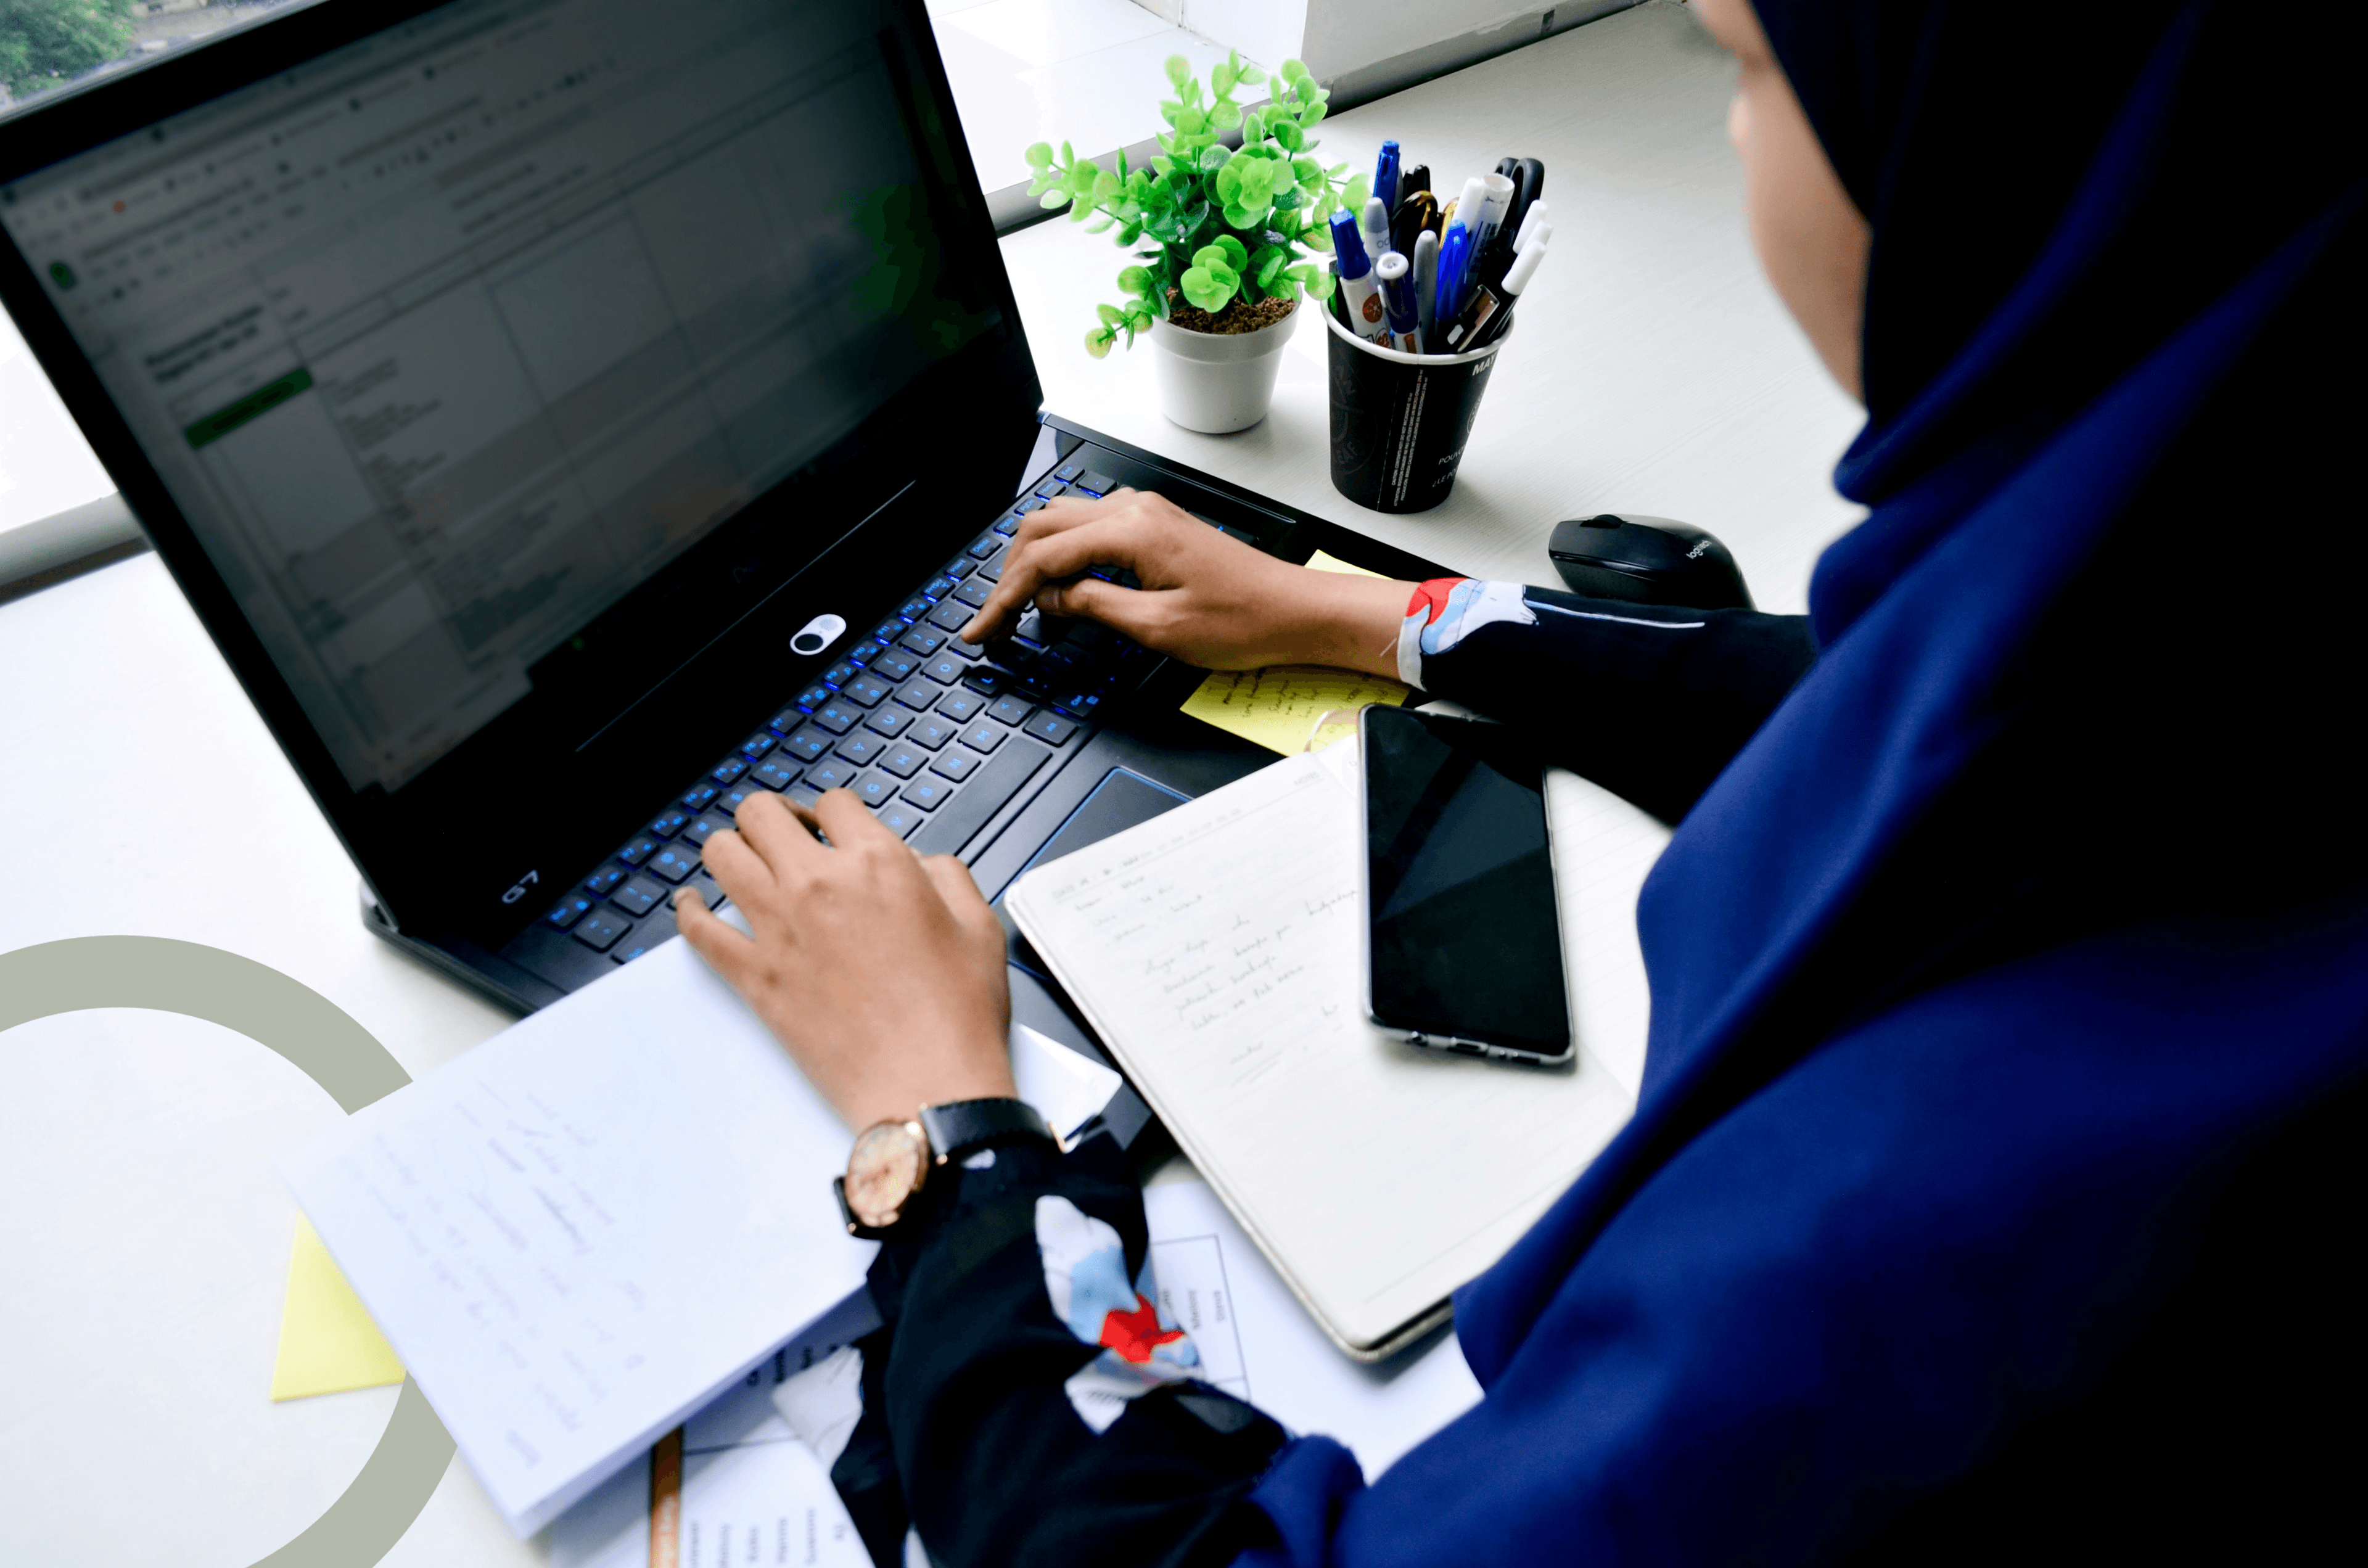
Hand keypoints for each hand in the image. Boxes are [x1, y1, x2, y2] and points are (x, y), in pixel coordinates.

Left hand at [674, 790, 1015, 1131]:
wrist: (928, 1086)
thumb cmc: (957, 1017)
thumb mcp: (980, 927)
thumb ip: (947, 876)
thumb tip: (918, 863)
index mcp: (879, 864)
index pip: (834, 802)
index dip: (833, 812)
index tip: (832, 828)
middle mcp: (821, 884)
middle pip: (761, 812)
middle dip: (772, 816)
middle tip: (784, 837)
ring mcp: (780, 929)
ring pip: (721, 853)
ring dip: (730, 850)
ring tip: (742, 863)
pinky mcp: (755, 977)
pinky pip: (699, 929)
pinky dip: (689, 911)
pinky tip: (693, 905)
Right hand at [960, 488, 1409, 675]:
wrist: (1296, 612)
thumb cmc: (1245, 621)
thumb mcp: (1159, 628)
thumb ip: (1096, 607)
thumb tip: (1051, 598)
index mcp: (1133, 531)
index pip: (1044, 557)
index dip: (1005, 595)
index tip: (983, 628)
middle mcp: (1137, 512)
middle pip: (1043, 527)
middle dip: (1009, 573)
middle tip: (993, 619)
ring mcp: (1147, 516)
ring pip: (1064, 524)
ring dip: (1034, 561)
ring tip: (1018, 606)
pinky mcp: (1156, 529)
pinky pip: (1091, 531)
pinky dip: (1064, 557)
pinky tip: (1061, 590)